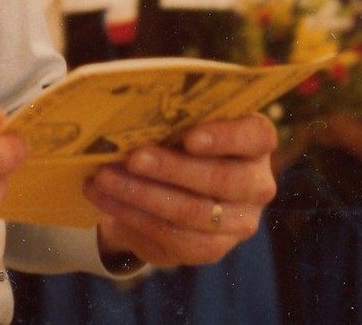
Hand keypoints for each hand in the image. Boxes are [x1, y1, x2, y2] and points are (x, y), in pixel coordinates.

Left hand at [87, 114, 276, 268]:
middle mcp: (257, 183)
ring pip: (192, 212)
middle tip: (133, 158)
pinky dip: (133, 215)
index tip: (189, 137)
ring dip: (142, 194)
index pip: (256, 135)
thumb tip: (128, 114)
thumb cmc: (176, 139)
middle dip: (172, 168)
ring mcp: (239, 222)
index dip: (226, 137)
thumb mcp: (180, 122)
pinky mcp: (212, 249)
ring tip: (104, 177)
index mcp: (256, 142)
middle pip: (222, 179)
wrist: (170, 188)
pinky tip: (104, 198)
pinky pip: (172, 236)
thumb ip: (170, 116)